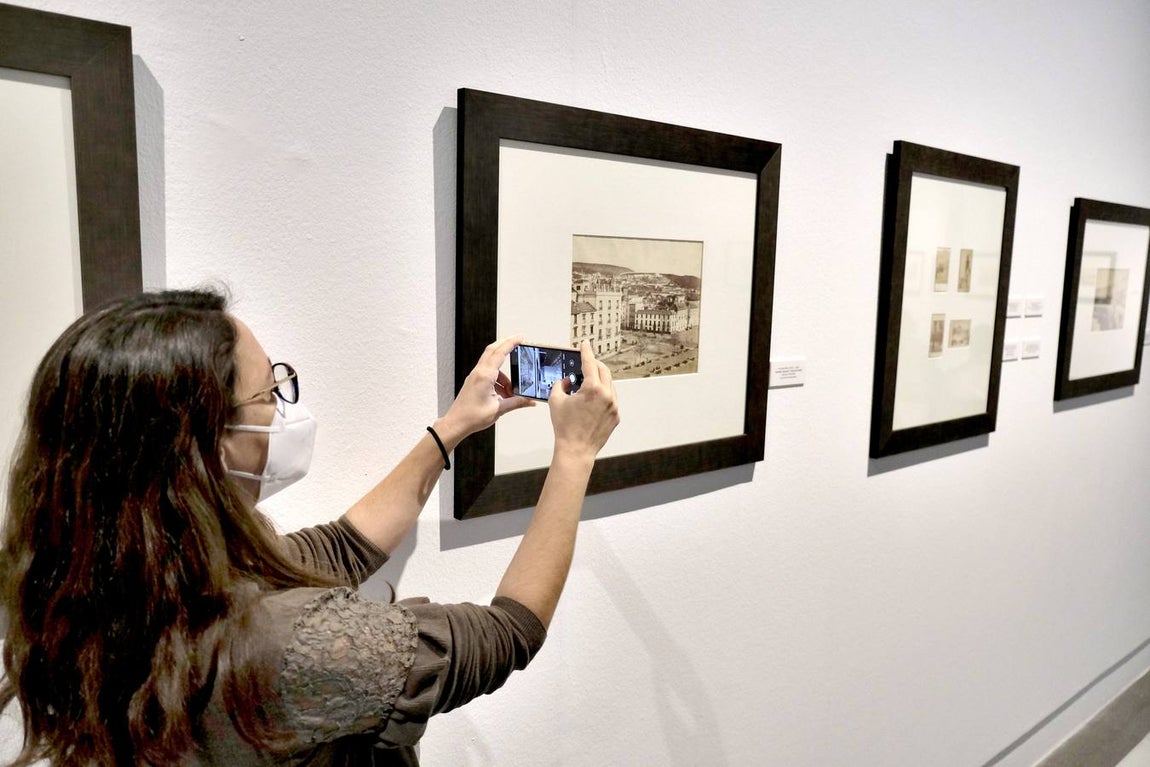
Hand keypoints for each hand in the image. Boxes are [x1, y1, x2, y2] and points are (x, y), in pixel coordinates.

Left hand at [438, 335, 533, 446]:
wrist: (456, 423)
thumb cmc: (472, 417)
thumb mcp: (498, 409)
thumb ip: (516, 403)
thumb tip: (530, 401)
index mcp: (485, 376)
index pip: (500, 353)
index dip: (511, 343)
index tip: (520, 338)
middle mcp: (479, 373)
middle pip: (493, 351)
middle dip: (506, 345)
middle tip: (518, 343)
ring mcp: (475, 376)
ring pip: (492, 365)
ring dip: (505, 374)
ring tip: (512, 391)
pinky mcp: (474, 382)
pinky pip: (489, 374)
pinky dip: (499, 380)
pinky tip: (503, 395)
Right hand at [547, 341, 619, 461]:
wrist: (576, 449)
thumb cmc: (564, 427)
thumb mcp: (555, 400)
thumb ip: (560, 384)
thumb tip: (566, 380)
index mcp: (592, 388)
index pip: (590, 363)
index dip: (586, 351)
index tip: (585, 344)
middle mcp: (606, 395)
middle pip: (603, 371)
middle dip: (595, 364)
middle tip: (587, 362)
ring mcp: (614, 406)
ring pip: (609, 384)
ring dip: (600, 379)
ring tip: (589, 381)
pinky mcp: (616, 415)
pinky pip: (612, 398)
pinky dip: (604, 394)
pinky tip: (594, 398)